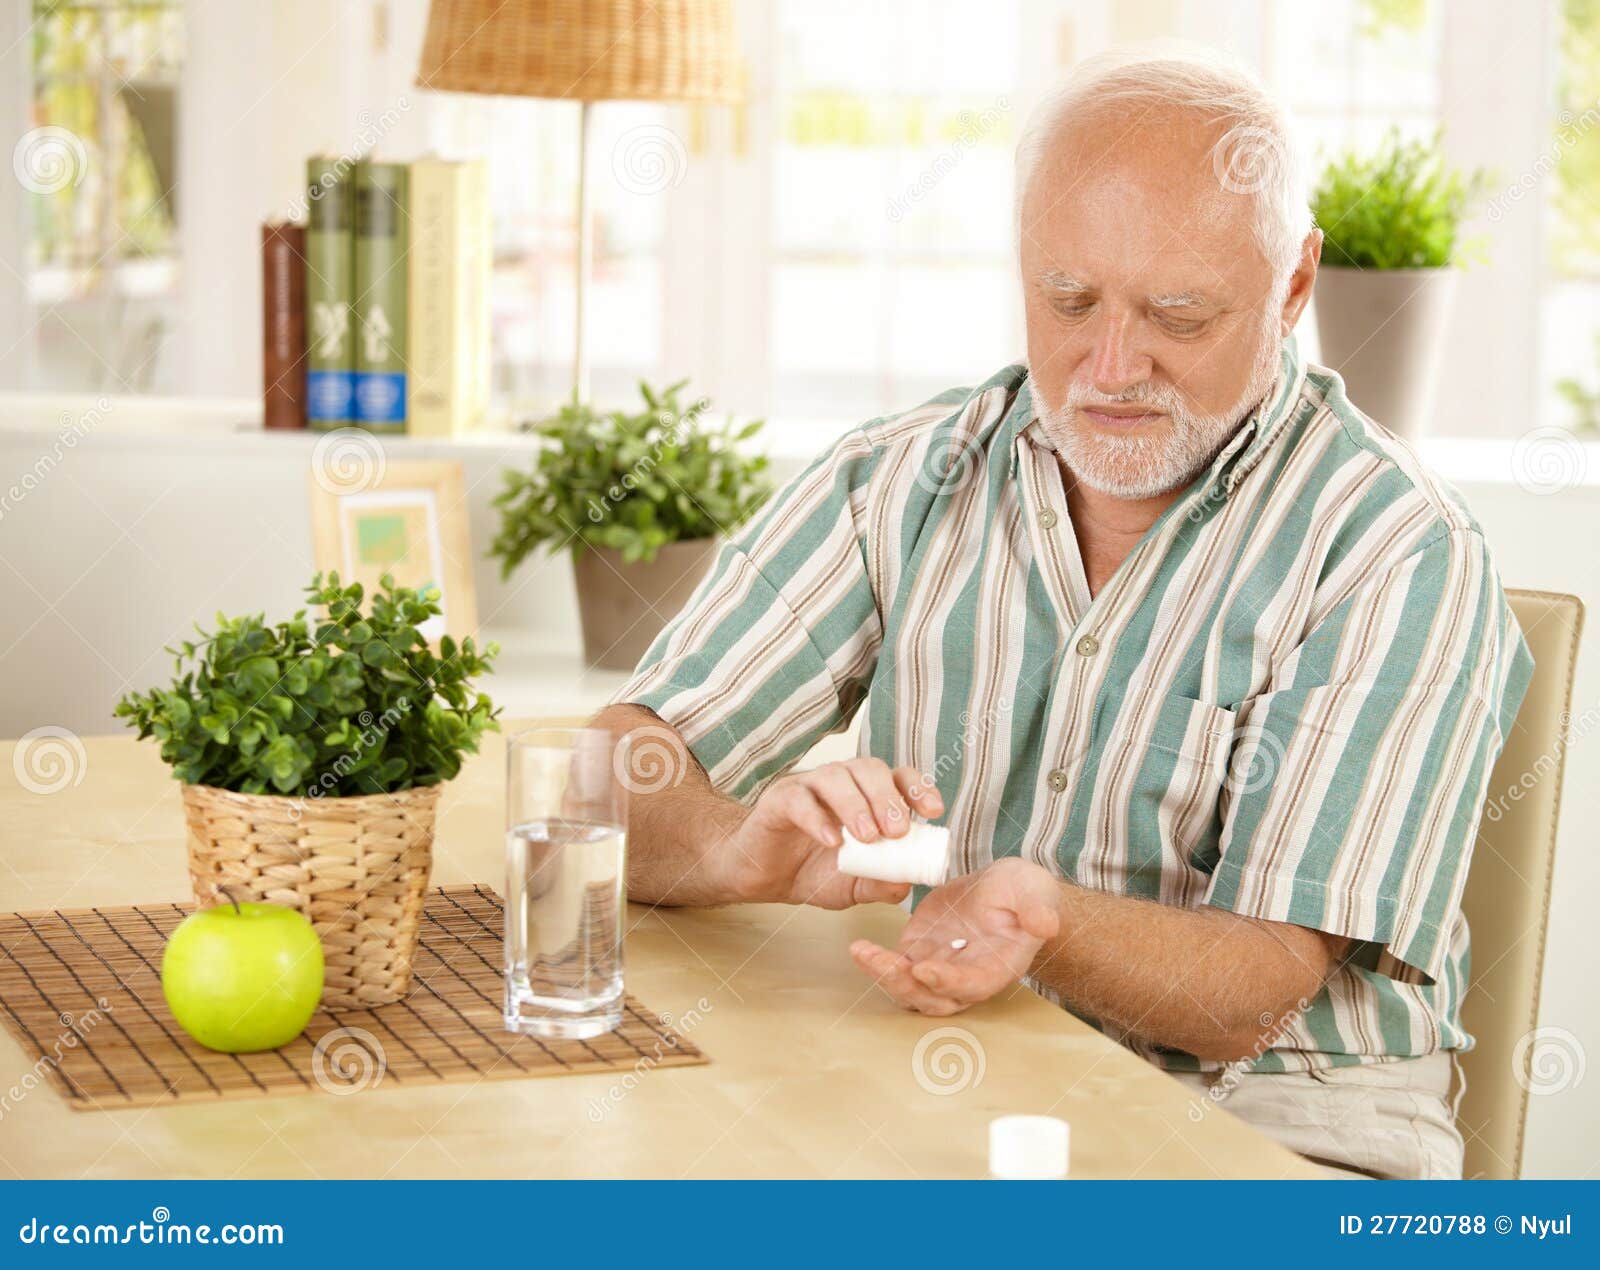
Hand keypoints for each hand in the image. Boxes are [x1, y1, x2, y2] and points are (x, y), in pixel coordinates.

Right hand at [720, 757, 943, 907]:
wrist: (764, 878)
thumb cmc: (813, 872)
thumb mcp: (855, 886)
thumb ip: (881, 883)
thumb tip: (908, 882)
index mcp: (866, 795)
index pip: (898, 777)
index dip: (918, 788)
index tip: (933, 811)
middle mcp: (841, 782)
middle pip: (869, 768)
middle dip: (889, 797)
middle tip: (898, 830)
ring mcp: (808, 786)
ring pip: (836, 776)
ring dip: (856, 804)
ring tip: (868, 837)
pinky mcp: (779, 799)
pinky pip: (799, 799)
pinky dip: (818, 818)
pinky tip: (831, 841)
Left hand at [850, 857, 1060, 1014]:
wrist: (1004, 890)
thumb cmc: (1024, 893)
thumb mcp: (1034, 891)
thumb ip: (1038, 908)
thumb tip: (1045, 924)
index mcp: (998, 966)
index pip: (973, 984)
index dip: (949, 982)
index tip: (924, 969)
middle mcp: (966, 976)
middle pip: (934, 998)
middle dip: (906, 985)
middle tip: (881, 962)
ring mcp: (940, 966)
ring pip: (909, 988)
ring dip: (884, 975)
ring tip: (862, 952)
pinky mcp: (919, 951)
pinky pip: (894, 966)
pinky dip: (876, 961)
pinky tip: (859, 947)